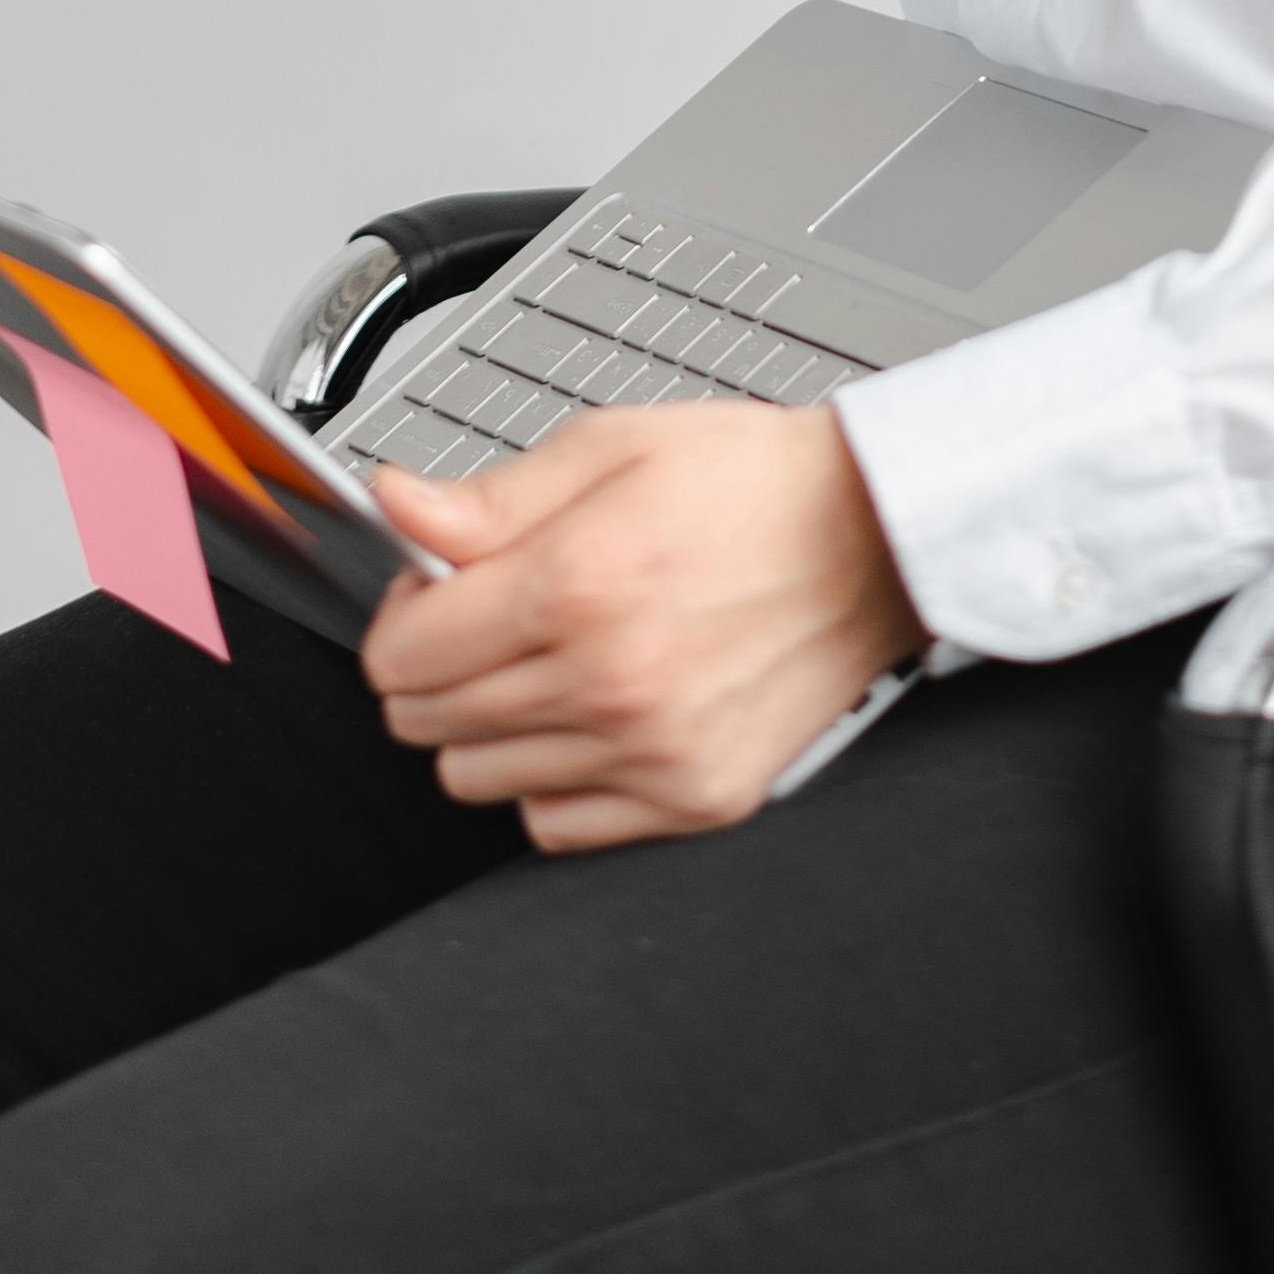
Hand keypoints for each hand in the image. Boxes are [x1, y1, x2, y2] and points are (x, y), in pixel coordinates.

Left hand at [362, 401, 926, 849]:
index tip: (430, 593)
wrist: (877, 537)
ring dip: (488, 726)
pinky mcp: (696, 798)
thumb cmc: (755, 485)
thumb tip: (396, 507)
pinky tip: (587, 719)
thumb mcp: (613, 447)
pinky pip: (556, 825)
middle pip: (427, 723)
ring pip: (477, 781)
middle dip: (435, 666)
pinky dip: (552, 780)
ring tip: (547, 663)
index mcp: (577, 587)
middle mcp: (610, 683)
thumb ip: (491, 497)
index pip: (402, 656)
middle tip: (488, 619)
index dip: (401, 617)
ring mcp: (654, 753)